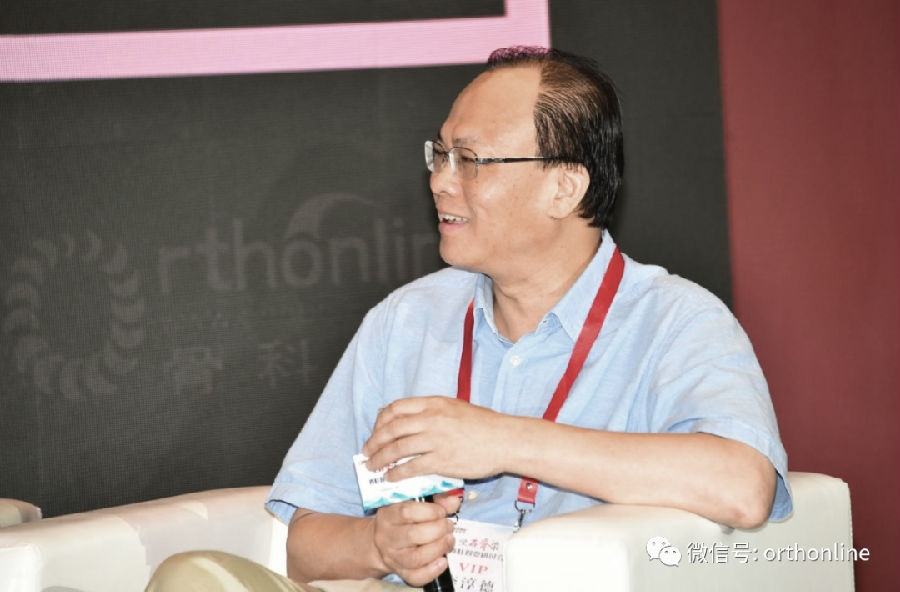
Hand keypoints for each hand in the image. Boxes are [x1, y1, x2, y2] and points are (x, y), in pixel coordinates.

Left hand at [362, 396, 511, 480]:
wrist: (505, 440)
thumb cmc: (484, 425)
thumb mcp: (455, 408)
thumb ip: (433, 412)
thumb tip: (411, 422)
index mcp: (433, 403)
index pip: (396, 408)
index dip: (381, 421)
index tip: (377, 430)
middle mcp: (431, 418)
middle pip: (392, 428)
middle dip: (375, 441)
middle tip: (367, 451)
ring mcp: (436, 439)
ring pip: (397, 448)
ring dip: (381, 458)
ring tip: (373, 466)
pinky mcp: (442, 460)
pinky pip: (411, 467)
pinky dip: (397, 473)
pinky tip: (391, 477)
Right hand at [372, 499, 455, 585]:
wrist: (384, 543)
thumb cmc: (404, 519)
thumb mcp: (414, 503)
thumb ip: (435, 500)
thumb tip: (454, 501)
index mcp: (389, 514)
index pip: (407, 512)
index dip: (430, 511)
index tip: (442, 512)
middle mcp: (388, 536)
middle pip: (412, 535)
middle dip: (438, 530)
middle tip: (448, 526)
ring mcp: (393, 557)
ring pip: (416, 558)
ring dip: (438, 548)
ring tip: (449, 540)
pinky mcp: (400, 572)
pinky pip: (416, 576)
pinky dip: (432, 570)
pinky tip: (443, 560)